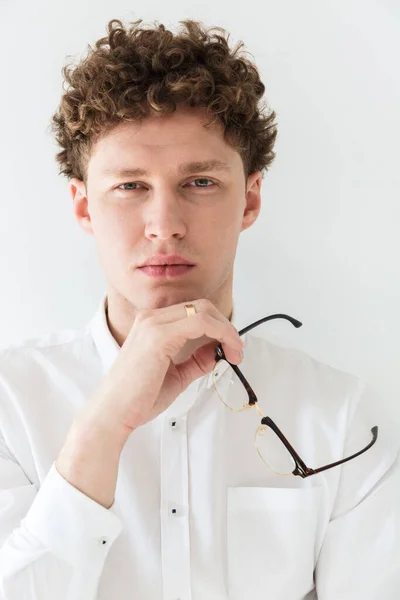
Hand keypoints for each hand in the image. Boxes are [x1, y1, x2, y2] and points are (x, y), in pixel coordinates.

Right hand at [78, 298, 243, 440]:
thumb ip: (195, 361)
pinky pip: (199, 323)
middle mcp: (151, 319)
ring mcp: (153, 324)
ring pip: (202, 311)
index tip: (231, 348)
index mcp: (152, 325)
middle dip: (226, 326)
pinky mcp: (158, 336)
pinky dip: (220, 333)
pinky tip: (226, 351)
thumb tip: (216, 352)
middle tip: (237, 350)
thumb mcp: (176, 375)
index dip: (219, 326)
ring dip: (226, 330)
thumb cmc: (137, 399)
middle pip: (201, 306)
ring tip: (235, 353)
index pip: (194, 312)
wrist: (113, 414)